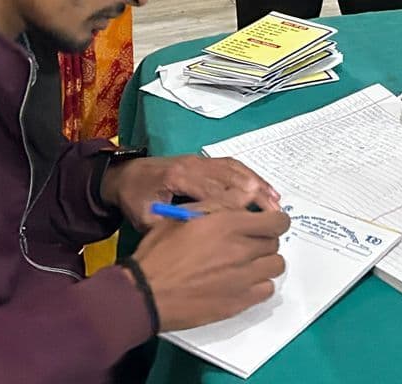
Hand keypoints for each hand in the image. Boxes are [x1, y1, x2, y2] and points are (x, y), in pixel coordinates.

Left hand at [103, 154, 280, 229]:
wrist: (125, 175)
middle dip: (254, 195)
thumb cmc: (135, 198)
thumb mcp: (145, 218)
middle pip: (230, 178)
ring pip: (234, 170)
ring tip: (276, 201)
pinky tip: (263, 187)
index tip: (255, 219)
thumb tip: (196, 240)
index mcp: (178, 177)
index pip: (213, 191)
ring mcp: (200, 160)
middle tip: (274, 213)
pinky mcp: (203, 160)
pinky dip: (250, 175)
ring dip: (257, 184)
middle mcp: (193, 164)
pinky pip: (231, 165)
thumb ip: (169, 228)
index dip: (235, 205)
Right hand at [131, 207, 289, 331]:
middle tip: (248, 243)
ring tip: (248, 263)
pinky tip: (243, 282)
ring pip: (275, 266)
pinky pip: (266, 290)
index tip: (269, 223)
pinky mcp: (239, 302)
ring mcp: (243, 279)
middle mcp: (242, 250)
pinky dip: (260, 284)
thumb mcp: (185, 215)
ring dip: (265, 262)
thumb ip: (219, 203)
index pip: (277, 221)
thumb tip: (246, 195)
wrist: (147, 293)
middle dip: (265, 239)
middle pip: (275, 242)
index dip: (276, 220)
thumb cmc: (160, 251)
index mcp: (230, 225)